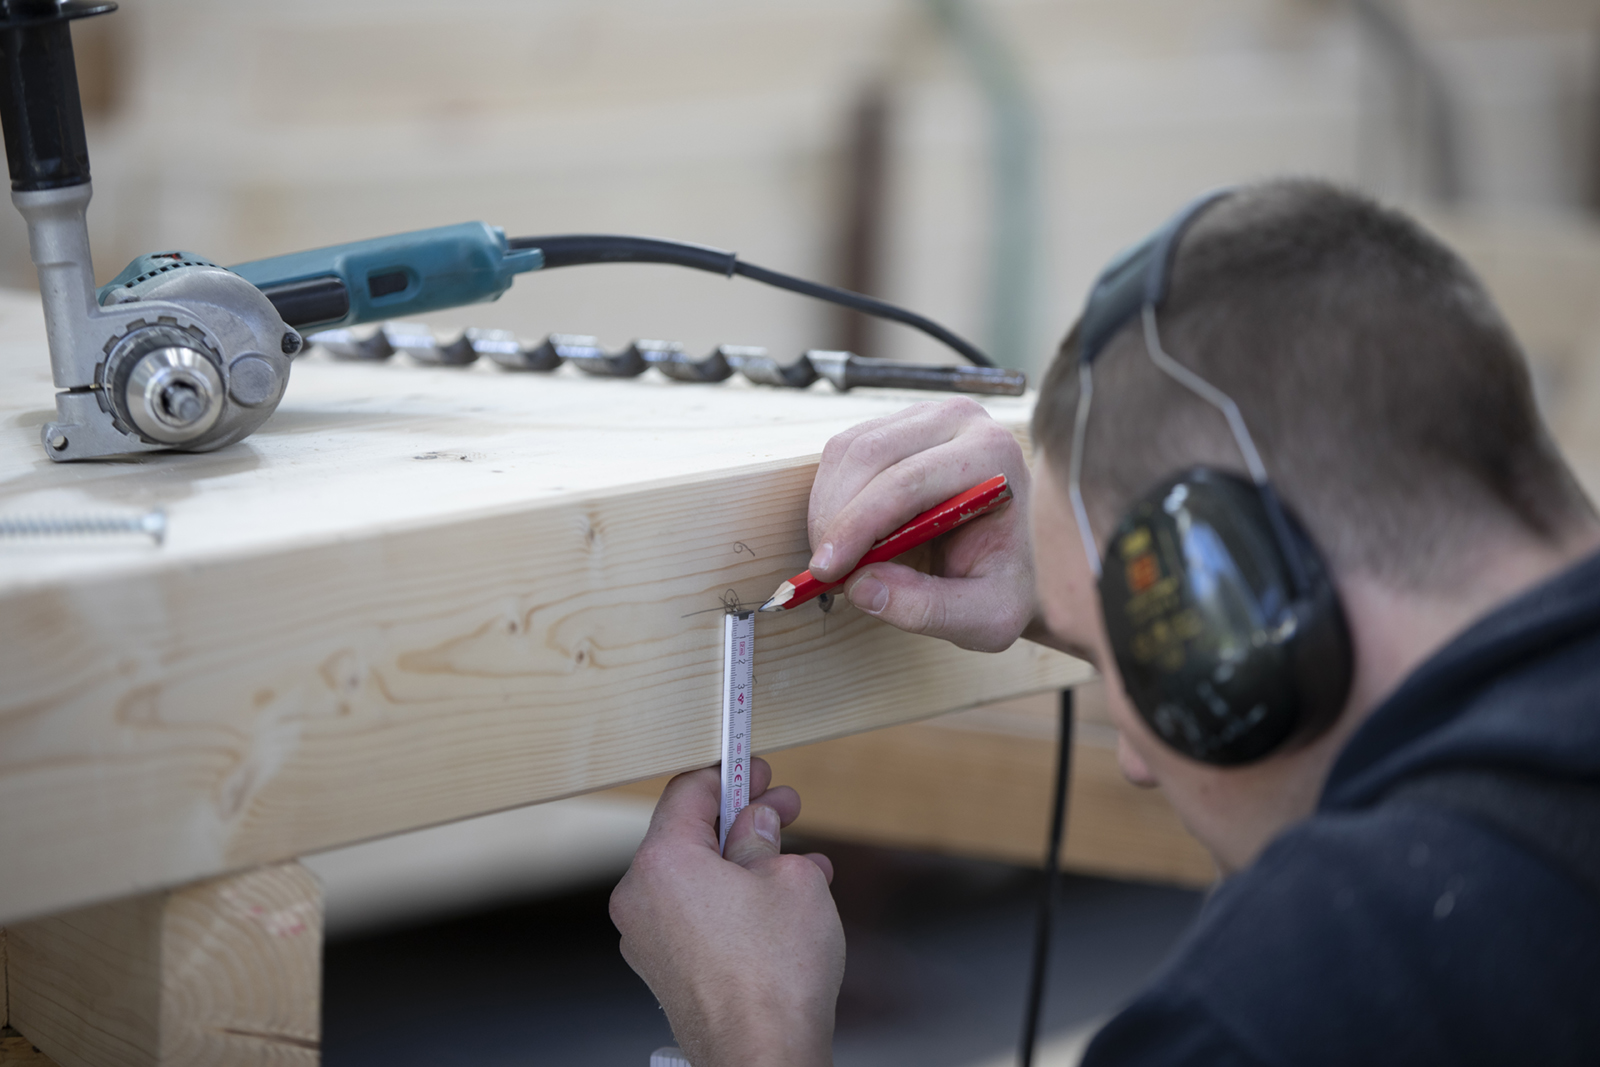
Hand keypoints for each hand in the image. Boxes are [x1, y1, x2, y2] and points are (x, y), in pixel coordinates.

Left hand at [610, 759, 842, 1066]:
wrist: (762, 1056)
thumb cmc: (774, 974)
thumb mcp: (790, 878)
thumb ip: (765, 837)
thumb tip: (756, 823)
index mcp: (662, 861)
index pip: (687, 791)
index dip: (730, 772)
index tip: (758, 768)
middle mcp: (641, 897)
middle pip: (690, 835)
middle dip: (743, 819)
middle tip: (785, 808)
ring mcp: (648, 938)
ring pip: (698, 877)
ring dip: (746, 863)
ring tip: (801, 864)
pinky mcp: (665, 970)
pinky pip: (697, 914)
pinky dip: (733, 900)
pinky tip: (781, 906)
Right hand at [808, 397, 1035, 651]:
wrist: (1014, 556)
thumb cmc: (1003, 585)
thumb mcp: (984, 616)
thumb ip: (926, 609)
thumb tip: (861, 587)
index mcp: (993, 457)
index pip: (908, 481)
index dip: (857, 525)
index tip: (825, 571)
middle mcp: (961, 421)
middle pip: (871, 456)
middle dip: (835, 518)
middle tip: (823, 572)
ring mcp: (926, 416)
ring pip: (848, 450)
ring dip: (827, 508)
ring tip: (837, 560)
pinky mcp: (898, 424)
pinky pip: (844, 452)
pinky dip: (830, 496)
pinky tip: (844, 536)